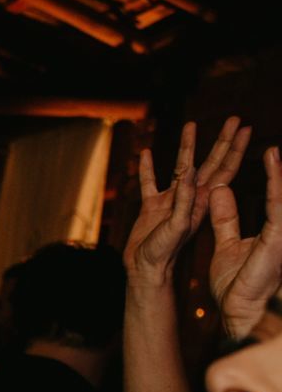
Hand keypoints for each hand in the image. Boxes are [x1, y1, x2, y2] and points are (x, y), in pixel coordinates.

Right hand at [124, 118, 250, 291]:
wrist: (145, 272)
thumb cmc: (162, 255)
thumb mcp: (176, 228)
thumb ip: (181, 202)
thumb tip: (186, 175)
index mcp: (201, 202)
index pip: (225, 170)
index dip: (236, 149)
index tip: (246, 129)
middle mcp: (190, 198)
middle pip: (210, 163)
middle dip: (224, 141)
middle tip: (235, 119)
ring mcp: (171, 201)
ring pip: (181, 167)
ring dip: (187, 146)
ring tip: (191, 124)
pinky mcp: (151, 208)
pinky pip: (150, 184)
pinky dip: (148, 169)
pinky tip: (146, 154)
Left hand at [207, 144, 281, 338]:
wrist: (239, 309)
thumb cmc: (236, 283)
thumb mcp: (227, 242)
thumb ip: (225, 217)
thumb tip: (220, 189)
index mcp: (272, 229)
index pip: (275, 194)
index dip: (274, 173)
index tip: (272, 151)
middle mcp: (280, 229)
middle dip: (281, 170)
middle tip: (277, 146)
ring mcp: (281, 234)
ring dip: (279, 173)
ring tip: (275, 151)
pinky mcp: (277, 238)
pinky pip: (276, 207)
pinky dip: (275, 185)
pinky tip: (274, 165)